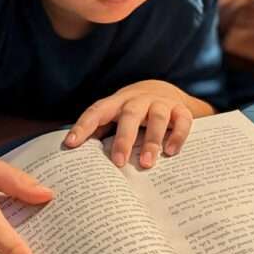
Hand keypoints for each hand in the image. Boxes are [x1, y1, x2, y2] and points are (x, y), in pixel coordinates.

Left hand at [64, 80, 194, 168]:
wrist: (168, 90)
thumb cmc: (135, 110)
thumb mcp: (117, 115)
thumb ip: (102, 131)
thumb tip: (80, 154)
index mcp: (118, 102)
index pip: (97, 111)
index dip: (83, 126)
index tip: (70, 144)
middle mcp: (139, 100)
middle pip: (130, 115)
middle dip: (124, 139)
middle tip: (119, 162)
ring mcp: (161, 103)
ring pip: (157, 117)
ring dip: (151, 140)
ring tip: (146, 162)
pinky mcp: (181, 110)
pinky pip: (182, 120)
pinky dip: (177, 135)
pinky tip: (170, 152)